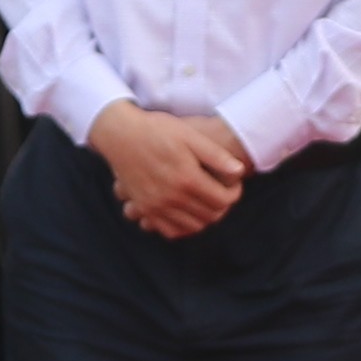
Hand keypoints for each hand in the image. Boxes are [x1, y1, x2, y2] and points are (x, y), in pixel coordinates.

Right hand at [95, 101, 252, 236]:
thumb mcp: (190, 135)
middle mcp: (172, 197)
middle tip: (222, 193)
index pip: (223, 200)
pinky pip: (170, 230)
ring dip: (205, 218)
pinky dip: (183, 227)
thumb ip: (216, 155)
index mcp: (187, 178)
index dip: (234, 194)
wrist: (120, 135)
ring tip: (207, 202)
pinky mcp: (145, 209)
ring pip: (193, 226)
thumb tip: (239, 171)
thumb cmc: (157, 130)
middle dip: (222, 206)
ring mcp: (156, 206)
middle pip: (210, 216)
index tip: (233, 185)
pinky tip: (188, 213)